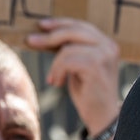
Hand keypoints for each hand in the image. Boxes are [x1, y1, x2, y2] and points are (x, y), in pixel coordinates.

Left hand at [25, 17, 120, 133]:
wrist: (102, 116)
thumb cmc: (89, 92)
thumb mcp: (79, 65)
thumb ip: (73, 49)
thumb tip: (47, 34)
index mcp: (107, 43)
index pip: (81, 25)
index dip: (60, 23)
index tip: (41, 25)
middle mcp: (109, 46)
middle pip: (74, 31)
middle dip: (50, 37)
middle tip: (31, 42)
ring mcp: (105, 55)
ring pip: (68, 48)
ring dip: (55, 65)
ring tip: (54, 79)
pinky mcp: (97, 67)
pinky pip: (67, 61)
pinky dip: (57, 71)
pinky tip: (57, 83)